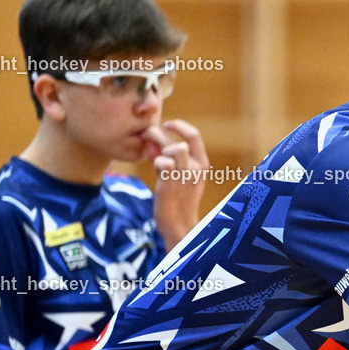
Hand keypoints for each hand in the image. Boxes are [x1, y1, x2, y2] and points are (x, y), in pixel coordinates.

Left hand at [149, 119, 209, 249]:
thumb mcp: (180, 175)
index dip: (179, 125)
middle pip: (177, 141)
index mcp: (202, 164)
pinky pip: (162, 162)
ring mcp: (185, 177)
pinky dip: (156, 163)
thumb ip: (169, 157)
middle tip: (146, 137)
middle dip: (158, 136)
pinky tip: (155, 172)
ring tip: (154, 160)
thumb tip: (151, 140)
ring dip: (159, 151)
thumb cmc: (178, 199)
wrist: (179, 225)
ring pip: (173, 149)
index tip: (166, 124)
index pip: (194, 135)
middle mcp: (196, 168)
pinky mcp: (171, 184)